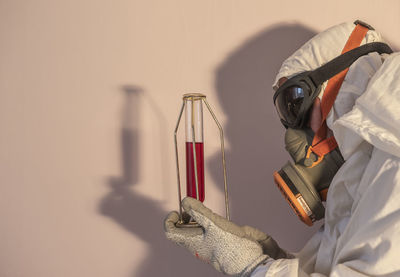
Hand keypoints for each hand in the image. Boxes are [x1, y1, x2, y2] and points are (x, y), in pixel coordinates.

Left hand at [164, 197, 288, 275]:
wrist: (249, 262)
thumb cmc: (230, 245)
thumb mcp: (212, 223)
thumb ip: (198, 211)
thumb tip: (184, 201)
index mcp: (191, 242)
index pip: (170, 231)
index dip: (170, 219)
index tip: (178, 210)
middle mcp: (196, 247)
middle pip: (181, 231)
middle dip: (185, 217)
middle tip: (194, 210)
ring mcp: (206, 248)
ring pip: (194, 233)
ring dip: (197, 221)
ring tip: (208, 215)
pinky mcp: (217, 248)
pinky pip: (206, 236)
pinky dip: (207, 226)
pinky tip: (219, 223)